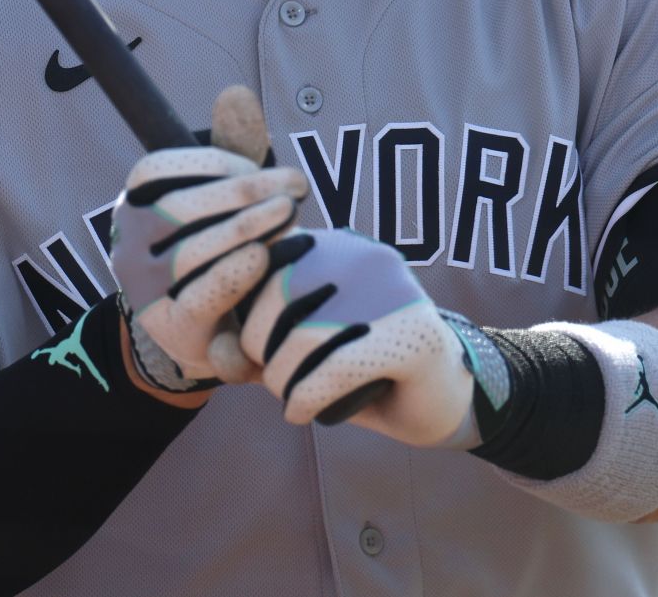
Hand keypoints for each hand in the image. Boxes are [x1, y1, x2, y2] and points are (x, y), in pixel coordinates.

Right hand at [110, 86, 305, 389]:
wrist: (214, 331)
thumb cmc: (224, 248)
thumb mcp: (228, 197)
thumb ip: (234, 149)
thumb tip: (236, 94)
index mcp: (135, 204)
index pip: (155, 170)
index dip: (208, 162)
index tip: (257, 165)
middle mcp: (128, 244)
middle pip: (177, 209)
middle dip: (242, 192)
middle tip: (295, 186)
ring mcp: (145, 290)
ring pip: (188, 252)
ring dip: (245, 228)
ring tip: (288, 214)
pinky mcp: (172, 329)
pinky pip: (199, 297)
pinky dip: (232, 274)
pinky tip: (263, 256)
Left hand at [239, 228, 484, 448]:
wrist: (443, 400)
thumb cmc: (366, 373)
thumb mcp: (301, 356)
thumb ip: (257, 350)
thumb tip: (214, 352)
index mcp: (336, 244)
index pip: (263, 264)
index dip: (245, 314)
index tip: (251, 350)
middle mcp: (364, 255)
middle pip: (276, 299)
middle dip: (260, 352)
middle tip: (276, 383)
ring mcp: (393, 292)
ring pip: (301, 339)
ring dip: (282, 383)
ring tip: (292, 399)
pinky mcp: (412, 335)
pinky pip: (333, 369)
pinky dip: (305, 399)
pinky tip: (301, 414)